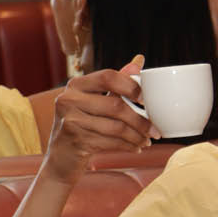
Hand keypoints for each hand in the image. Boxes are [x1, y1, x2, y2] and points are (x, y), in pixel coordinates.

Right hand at [43, 54, 161, 183]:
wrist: (62, 156)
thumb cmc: (83, 124)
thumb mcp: (96, 100)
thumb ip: (117, 82)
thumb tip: (139, 60)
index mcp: (77, 85)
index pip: (108, 77)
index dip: (132, 86)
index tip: (147, 100)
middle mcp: (69, 99)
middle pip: (116, 106)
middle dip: (141, 120)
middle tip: (156, 130)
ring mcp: (70, 120)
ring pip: (116, 127)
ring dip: (137, 136)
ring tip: (147, 140)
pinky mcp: (75, 140)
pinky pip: (111, 142)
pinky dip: (128, 146)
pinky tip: (136, 147)